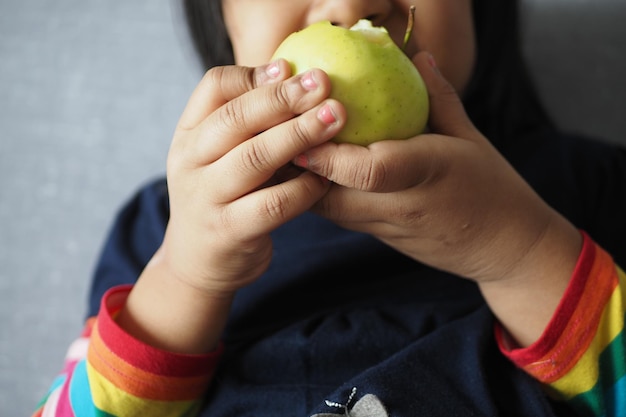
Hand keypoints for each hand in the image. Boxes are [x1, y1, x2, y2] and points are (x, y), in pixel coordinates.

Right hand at [117, 61, 345, 352]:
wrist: (197, 262)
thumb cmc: (222, 197)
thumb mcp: (218, 156)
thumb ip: (245, 123)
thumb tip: (294, 77)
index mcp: (189, 135)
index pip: (213, 88)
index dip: (254, 75)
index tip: (291, 67)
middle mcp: (190, 163)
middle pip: (235, 118)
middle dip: (284, 98)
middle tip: (324, 84)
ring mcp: (206, 198)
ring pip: (255, 158)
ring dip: (299, 135)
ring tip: (335, 118)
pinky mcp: (229, 231)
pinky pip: (274, 204)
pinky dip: (304, 188)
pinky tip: (326, 179)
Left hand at [295, 52, 581, 345]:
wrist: (503, 248)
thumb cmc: (492, 186)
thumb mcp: (470, 137)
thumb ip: (438, 98)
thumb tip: (417, 57)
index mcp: (427, 174)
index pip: (369, 170)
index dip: (328, 156)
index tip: (299, 130)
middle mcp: (400, 206)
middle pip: (331, 196)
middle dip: (295, 169)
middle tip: (271, 134)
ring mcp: (387, 228)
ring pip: (326, 210)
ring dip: (299, 182)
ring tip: (276, 148)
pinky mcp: (378, 239)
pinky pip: (337, 215)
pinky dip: (315, 193)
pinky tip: (301, 169)